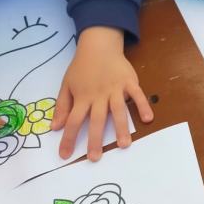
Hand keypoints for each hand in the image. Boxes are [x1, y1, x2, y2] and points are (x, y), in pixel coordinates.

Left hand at [52, 27, 153, 160]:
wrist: (98, 46)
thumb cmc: (82, 67)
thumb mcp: (66, 85)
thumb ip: (62, 106)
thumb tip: (56, 127)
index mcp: (82, 97)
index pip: (73, 121)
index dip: (68, 139)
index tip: (65, 156)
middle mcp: (98, 95)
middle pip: (96, 120)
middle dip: (95, 140)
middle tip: (95, 158)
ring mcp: (115, 89)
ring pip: (118, 111)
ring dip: (121, 128)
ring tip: (124, 144)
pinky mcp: (129, 82)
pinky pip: (137, 95)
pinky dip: (143, 106)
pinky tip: (148, 119)